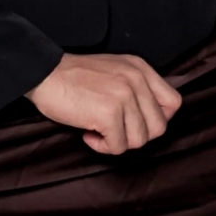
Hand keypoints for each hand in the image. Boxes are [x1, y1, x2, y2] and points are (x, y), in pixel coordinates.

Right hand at [26, 52, 180, 154]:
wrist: (42, 73)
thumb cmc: (72, 77)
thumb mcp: (113, 71)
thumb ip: (135, 87)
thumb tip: (147, 120)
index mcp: (140, 69)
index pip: (173, 103)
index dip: (156, 120)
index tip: (134, 122)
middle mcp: (137, 80)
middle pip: (158, 127)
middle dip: (134, 135)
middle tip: (112, 130)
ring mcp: (124, 96)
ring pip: (139, 140)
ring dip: (117, 143)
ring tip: (96, 130)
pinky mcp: (110, 113)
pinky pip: (118, 146)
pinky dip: (101, 147)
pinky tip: (87, 133)